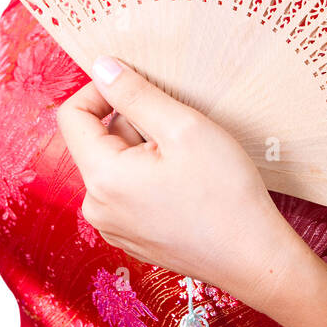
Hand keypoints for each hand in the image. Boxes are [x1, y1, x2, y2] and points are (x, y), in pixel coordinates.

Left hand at [55, 54, 297, 306]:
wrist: (254, 259)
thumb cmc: (225, 194)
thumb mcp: (183, 128)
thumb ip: (136, 94)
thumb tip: (101, 67)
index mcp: (101, 178)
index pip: (71, 116)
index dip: (101, 91)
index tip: (139, 86)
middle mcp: (97, 208)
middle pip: (97, 141)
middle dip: (133, 124)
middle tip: (179, 129)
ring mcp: (114, 227)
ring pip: (115, 166)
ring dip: (145, 150)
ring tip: (189, 159)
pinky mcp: (133, 238)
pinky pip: (128, 192)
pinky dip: (151, 176)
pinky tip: (188, 183)